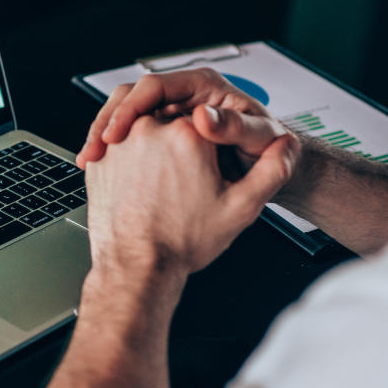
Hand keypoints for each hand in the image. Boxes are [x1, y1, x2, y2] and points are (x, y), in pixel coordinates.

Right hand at [77, 68, 287, 169]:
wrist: (269, 168)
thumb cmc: (270, 149)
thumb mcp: (259, 139)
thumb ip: (236, 127)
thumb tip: (203, 117)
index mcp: (202, 86)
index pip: (154, 86)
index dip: (130, 108)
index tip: (116, 134)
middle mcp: (183, 95)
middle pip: (131, 98)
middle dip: (108, 122)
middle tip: (95, 150)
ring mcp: (171, 113)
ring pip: (127, 116)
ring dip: (104, 136)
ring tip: (91, 161)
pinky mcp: (163, 133)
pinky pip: (131, 136)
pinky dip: (115, 151)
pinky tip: (103, 168)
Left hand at [85, 114, 297, 278]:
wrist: (137, 267)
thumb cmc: (183, 241)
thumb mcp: (242, 208)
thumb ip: (272, 171)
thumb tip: (287, 145)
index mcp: (190, 133)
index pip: (207, 120)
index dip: (211, 146)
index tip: (208, 170)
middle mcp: (151, 128)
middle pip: (174, 122)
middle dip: (181, 148)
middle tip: (183, 183)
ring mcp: (120, 142)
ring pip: (144, 132)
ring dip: (154, 152)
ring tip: (161, 187)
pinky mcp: (101, 158)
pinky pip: (119, 147)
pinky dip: (130, 162)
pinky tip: (141, 188)